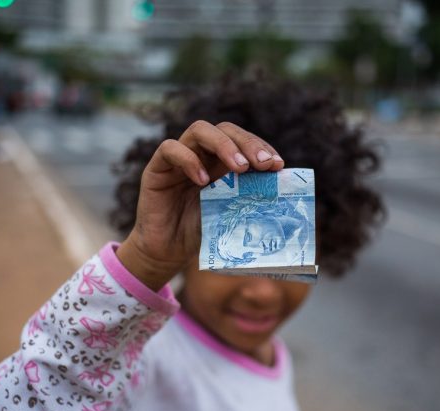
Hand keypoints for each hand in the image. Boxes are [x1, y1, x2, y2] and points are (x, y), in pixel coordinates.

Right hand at [116, 121, 283, 289]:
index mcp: (221, 162)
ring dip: (224, 145)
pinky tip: (203, 181)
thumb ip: (248, 200)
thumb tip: (282, 194)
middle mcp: (201, 154)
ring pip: (200, 131)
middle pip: (225, 129)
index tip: (278, 165)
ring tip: (240, 168)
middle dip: (248, 143)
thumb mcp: (231, 215)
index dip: (262, 147)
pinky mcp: (157, 169)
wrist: (168, 252)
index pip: (243, 140)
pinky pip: (170, 149)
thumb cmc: (201, 233)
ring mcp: (178, 158)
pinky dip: (188, 160)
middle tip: (264, 164)